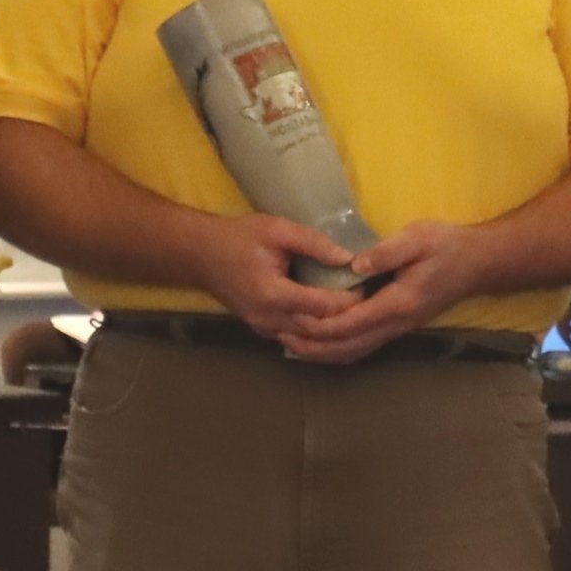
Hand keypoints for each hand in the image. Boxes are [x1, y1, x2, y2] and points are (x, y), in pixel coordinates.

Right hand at [193, 214, 366, 339]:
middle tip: (370, 304)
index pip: (322, 307)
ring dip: (332, 330)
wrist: (200, 255)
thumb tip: (348, 258)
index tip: (369, 287)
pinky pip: (295, 338)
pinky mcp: (262, 330)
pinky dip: (316, 333)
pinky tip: (334, 321)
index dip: (349, 300)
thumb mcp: (277, 230)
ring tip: (356, 314)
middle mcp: (269, 319)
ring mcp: (264, 328)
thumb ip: (314, 243)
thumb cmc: (238, 238)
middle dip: (345, 319)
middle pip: (318, 330)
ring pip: (307, 340)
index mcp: (273, 295)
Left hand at [280, 221, 494, 363]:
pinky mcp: (399, 325)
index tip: (293, 319)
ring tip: (295, 345)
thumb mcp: (419, 238)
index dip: (321, 324)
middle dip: (315, 346)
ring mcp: (399, 327)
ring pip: (356, 351)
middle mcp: (397, 323)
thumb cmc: (449, 246)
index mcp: (398, 302)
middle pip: (349, 346)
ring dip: (325, 352)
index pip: (352, 322)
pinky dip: (340, 348)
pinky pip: (364, 345)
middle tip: (282, 338)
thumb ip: (387, 252)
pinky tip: (323, 342)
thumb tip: (355, 265)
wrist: (479, 263)